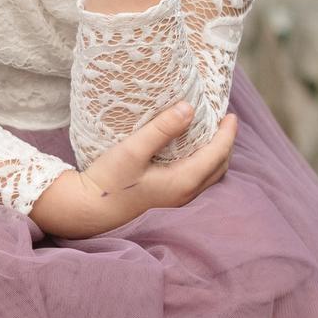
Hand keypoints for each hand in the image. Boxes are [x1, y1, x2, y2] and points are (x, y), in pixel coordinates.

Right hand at [28, 100, 235, 238]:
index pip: (217, 154)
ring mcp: (176, 201)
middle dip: (225, 144)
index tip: (230, 114)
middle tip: (223, 122)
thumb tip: (189, 108)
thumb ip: (161, 129)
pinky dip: (202, 165)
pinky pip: (196, 181)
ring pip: (209, 177)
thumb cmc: (108, 180)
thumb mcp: (132, 150)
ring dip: (215, 155)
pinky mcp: (166, 201)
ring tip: (210, 135)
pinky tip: (190, 153)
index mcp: (183, 181)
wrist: (88, 209)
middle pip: (219, 167)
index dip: (227, 133)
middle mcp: (185, 194)